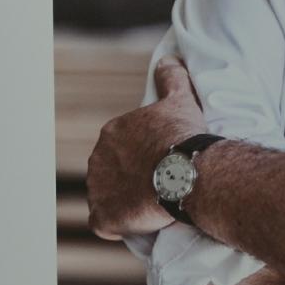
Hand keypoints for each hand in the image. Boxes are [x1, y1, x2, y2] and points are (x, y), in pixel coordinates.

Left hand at [86, 58, 205, 240]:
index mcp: (111, 132)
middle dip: (128, 179)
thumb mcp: (180, 100)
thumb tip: (168, 59)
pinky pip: (103, 223)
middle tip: (156, 186)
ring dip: (122, 201)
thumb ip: (171, 78)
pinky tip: (134, 224)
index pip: (120, 147)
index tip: (158, 164)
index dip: (138, 158)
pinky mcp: (103, 215)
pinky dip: (115, 225)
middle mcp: (97, 158)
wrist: (187, 171)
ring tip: (149, 207)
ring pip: (105, 196)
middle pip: (110, 171)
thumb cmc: (183, 136)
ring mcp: (97, 188)